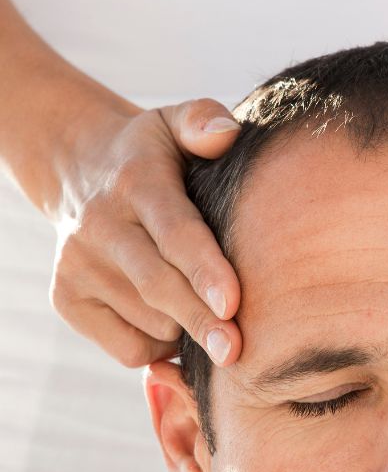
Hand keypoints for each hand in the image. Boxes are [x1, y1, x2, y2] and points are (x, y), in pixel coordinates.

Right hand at [48, 99, 242, 366]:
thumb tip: (226, 136)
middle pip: (159, 286)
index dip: (204, 269)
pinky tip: (177, 323)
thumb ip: (204, 120)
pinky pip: (127, 346)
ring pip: (149, 322)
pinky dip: (160, 347)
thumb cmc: (154, 155)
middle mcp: (100, 226)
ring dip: (187, 329)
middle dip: (201, 321)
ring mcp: (77, 267)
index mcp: (137, 182)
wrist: (78, 169)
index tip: (233, 304)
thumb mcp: (176, 122)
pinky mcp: (66, 299)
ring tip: (212, 315)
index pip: (174, 230)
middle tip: (237, 350)